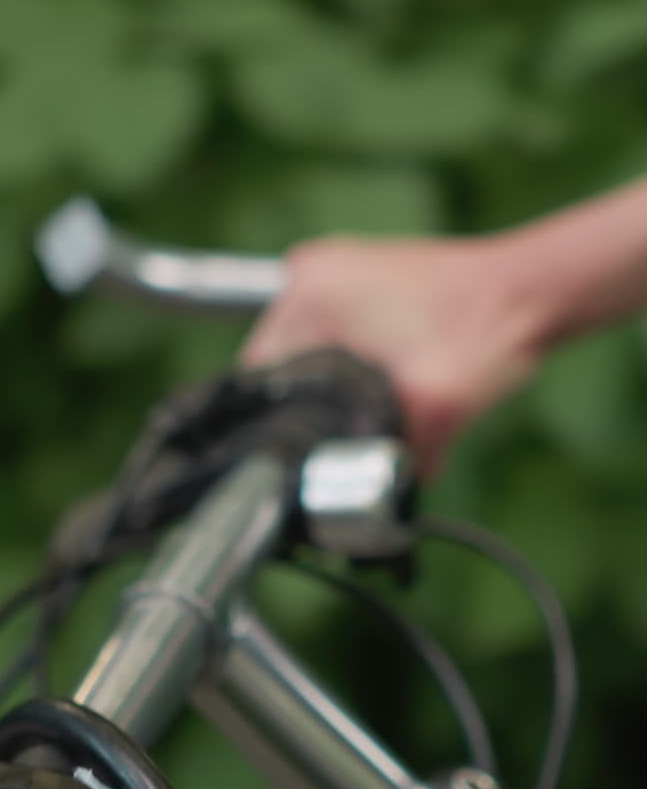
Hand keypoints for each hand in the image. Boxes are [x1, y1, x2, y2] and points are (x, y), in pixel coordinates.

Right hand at [241, 234, 543, 475]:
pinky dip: (348, 364)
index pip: (258, 375)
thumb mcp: (437, 408)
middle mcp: (311, 273)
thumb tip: (373, 518)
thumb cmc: (486, 333)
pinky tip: (380, 385)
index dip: (280, 424)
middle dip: (311, 407)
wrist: (531, 292)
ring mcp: (334, 270)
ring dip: (330, 387)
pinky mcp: (357, 277)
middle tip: (349, 440)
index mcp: (310, 294)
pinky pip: (330, 335)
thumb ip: (399, 461)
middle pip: (279, 365)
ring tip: (371, 411)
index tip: (308, 456)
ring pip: (305, 353)